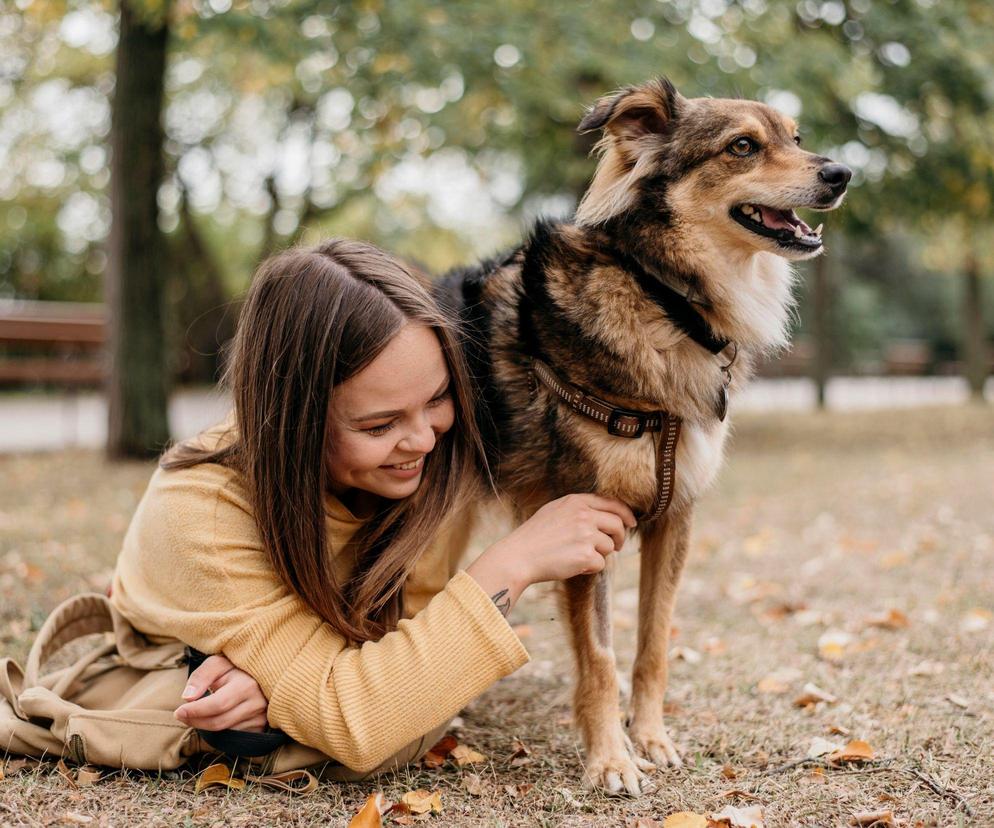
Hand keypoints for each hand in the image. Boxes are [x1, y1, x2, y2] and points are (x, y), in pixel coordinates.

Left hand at [174, 654, 268, 732]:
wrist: (264, 673)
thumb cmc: (236, 667)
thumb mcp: (218, 663)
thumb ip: (202, 676)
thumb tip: (187, 697)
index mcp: (247, 685)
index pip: (217, 705)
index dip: (195, 711)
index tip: (178, 711)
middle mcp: (257, 703)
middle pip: (219, 722)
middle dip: (196, 721)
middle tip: (182, 715)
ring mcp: (261, 717)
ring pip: (225, 731)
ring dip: (207, 726)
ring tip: (201, 713)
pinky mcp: (261, 726)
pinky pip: (234, 735)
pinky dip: (221, 729)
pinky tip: (218, 716)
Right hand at [466, 493, 635, 614]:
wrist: (519, 556)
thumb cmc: (534, 536)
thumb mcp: (555, 510)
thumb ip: (578, 509)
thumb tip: (604, 514)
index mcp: (576, 502)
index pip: (612, 503)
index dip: (625, 514)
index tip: (631, 523)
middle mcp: (584, 515)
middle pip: (618, 524)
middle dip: (620, 537)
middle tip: (616, 547)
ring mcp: (586, 535)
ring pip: (610, 546)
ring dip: (600, 554)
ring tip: (579, 556)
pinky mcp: (586, 556)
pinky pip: (601, 563)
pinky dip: (591, 568)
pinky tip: (573, 565)